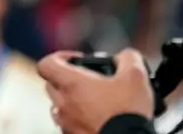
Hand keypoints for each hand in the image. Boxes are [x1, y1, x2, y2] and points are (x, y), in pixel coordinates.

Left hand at [37, 50, 153, 133]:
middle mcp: (63, 105)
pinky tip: (99, 121)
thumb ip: (128, 58)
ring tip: (94, 103)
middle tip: (89, 82)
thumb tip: (125, 57)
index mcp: (71, 84)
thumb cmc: (127, 113)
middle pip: (52, 85)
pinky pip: (69, 125)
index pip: (46, 64)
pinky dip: (79, 120)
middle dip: (67, 80)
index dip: (59, 57)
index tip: (77, 60)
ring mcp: (66, 124)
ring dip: (72, 102)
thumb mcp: (136, 77)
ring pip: (59, 108)